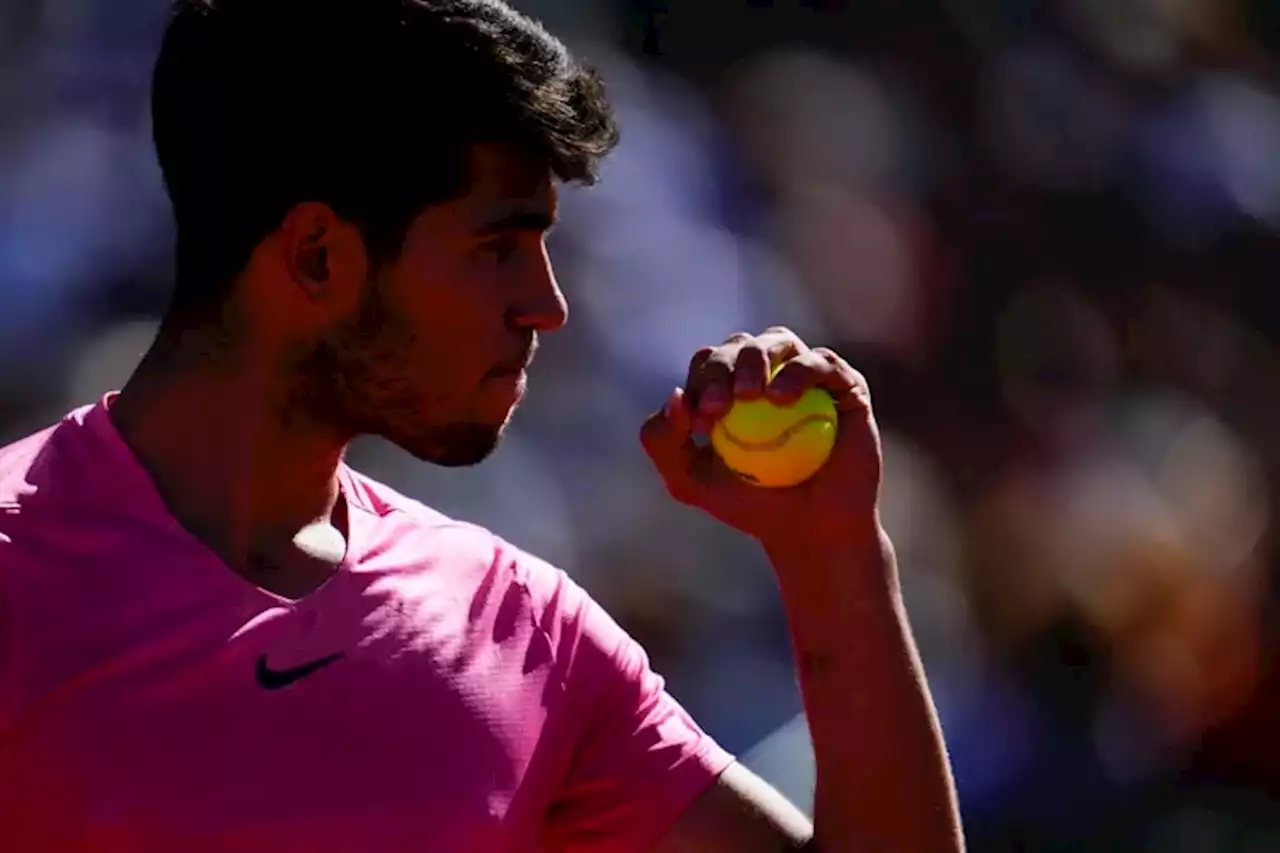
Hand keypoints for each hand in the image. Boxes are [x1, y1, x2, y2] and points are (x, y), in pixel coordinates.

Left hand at [640, 327, 883, 551]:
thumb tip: (674, 395)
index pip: (708, 364)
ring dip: (756, 359)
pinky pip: (822, 362)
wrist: (812, 531)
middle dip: (722, 369)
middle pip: (738, 346)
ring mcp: (807, 375)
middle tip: (720, 407)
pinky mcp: (844, 385)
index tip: (700, 423)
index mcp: (729, 386)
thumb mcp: (690, 482)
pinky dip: (798, 372)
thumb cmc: (751, 505)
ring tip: (751, 394)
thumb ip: (662, 442)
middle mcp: (768, 373)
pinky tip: (781, 397)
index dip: (700, 383)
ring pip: (777, 341)